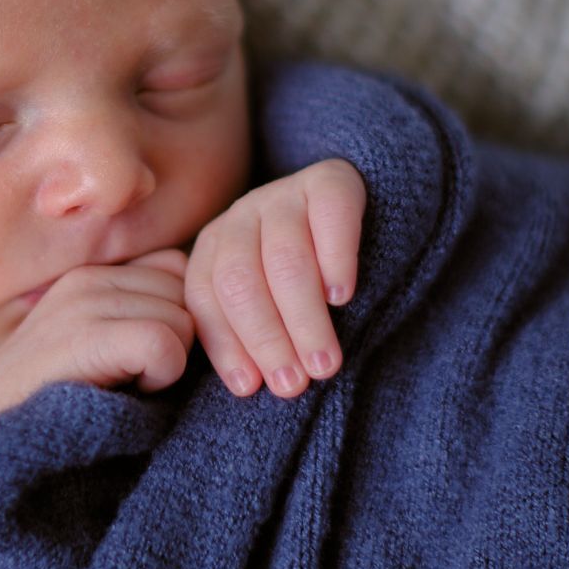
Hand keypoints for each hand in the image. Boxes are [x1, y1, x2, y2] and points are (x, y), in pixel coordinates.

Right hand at [0, 250, 193, 424]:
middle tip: (135, 382)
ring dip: (168, 364)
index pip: (175, 269)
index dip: (178, 318)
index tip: (150, 362)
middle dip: (178, 341)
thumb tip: (209, 315)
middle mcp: (84, 279)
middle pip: (185, 292)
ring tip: (123, 390)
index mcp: (90, 277)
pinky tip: (127, 399)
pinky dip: (159, 377)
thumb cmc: (61, 413)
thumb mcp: (101, 353)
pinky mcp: (81, 339)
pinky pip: (162, 344)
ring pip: (182, 318)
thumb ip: (139, 318)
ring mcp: (79, 304)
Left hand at [184, 159, 365, 398]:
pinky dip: (335, 260)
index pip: (205, 298)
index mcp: (215, 248)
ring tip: (325, 363)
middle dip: (266, 339)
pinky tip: (342, 297)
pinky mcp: (331, 181)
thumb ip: (252, 331)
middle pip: (240, 281)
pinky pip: (328, 219)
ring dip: (304, 319)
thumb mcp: (269, 302)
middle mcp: (241, 217)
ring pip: (284, 260)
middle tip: (294, 384)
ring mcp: (283, 194)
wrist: (363, 212)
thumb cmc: (310, 278)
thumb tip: (248, 385)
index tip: (250, 388)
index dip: (227, 345)